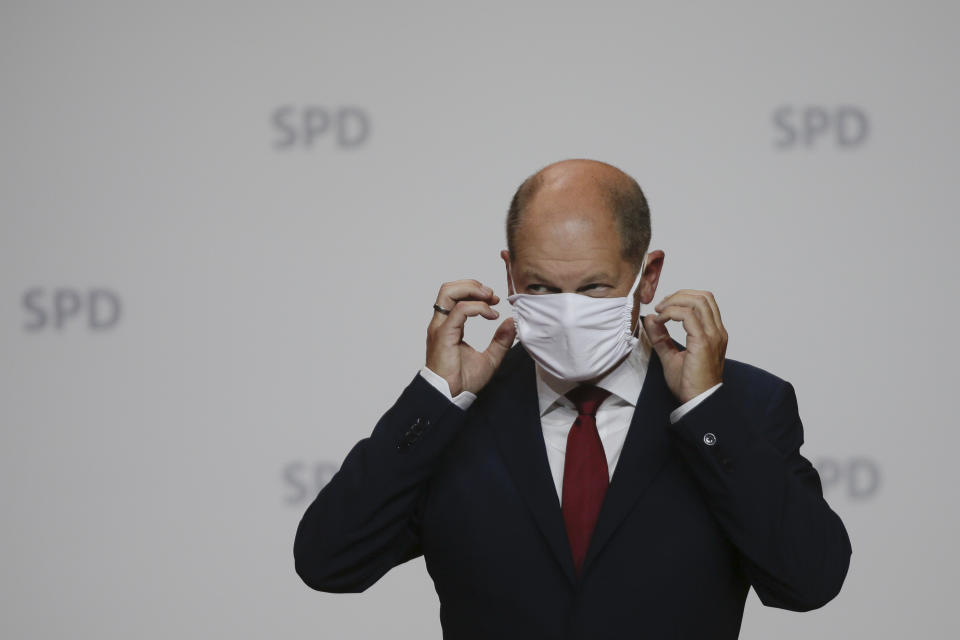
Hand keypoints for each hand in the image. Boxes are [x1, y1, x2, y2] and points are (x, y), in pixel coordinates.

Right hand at [426, 279, 516, 395]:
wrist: (450, 396)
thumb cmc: (462, 381)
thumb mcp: (490, 358)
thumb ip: (500, 341)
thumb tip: (510, 323)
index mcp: (449, 326)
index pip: (456, 296)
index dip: (476, 292)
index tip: (495, 301)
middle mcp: (442, 323)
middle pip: (449, 288)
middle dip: (473, 285)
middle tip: (491, 295)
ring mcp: (441, 327)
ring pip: (449, 291)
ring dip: (472, 289)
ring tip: (489, 298)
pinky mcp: (444, 334)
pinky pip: (460, 310)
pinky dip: (477, 307)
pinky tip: (490, 315)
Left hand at [642, 289, 726, 403]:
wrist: (699, 402)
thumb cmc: (691, 385)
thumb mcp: (671, 356)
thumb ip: (661, 338)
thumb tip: (650, 320)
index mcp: (714, 334)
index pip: (705, 302)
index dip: (683, 298)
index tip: (664, 307)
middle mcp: (717, 332)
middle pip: (703, 297)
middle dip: (678, 295)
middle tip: (661, 306)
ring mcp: (712, 336)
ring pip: (697, 301)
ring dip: (675, 301)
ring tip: (660, 311)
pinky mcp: (703, 342)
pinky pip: (688, 315)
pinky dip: (671, 312)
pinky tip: (661, 320)